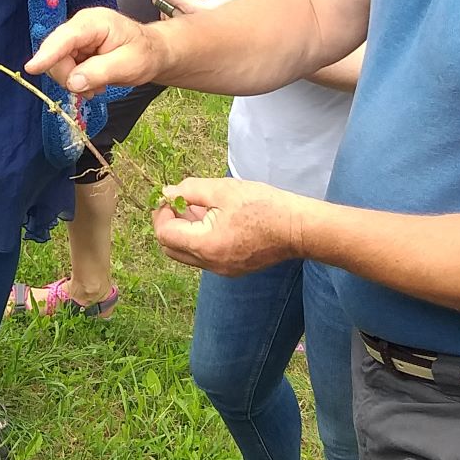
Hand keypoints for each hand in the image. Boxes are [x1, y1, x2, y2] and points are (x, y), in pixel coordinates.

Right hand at [23, 5, 163, 96]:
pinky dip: (75, 81)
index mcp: (95, 22)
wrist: (151, 53)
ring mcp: (75, 38)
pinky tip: (92, 83)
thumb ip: (101, 71)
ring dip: (73, 81)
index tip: (32, 68)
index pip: (66, 37)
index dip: (48, 53)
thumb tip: (72, 82)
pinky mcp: (74, 50)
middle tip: (91, 91)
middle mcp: (80, 27)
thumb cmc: (145, 54)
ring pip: (57, 65)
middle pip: (56, 54)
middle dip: (69, 76)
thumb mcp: (129, 65)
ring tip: (96, 86)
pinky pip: (63, 69)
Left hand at [152, 176, 301, 275]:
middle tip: (178, 202)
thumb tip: (167, 193)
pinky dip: (200, 239)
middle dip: (169, 224)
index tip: (170, 197)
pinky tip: (213, 219)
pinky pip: (204, 256)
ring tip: (198, 207)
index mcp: (206, 245)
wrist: (297, 228)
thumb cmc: (263, 205)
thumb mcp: (222, 190)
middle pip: (171, 248)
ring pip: (187, 254)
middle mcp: (211, 264)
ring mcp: (222, 269)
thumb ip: (189, 191)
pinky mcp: (232, 269)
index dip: (161, 213)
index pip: (165, 234)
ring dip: (184, 231)